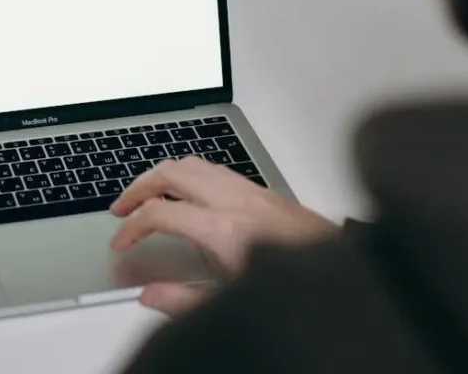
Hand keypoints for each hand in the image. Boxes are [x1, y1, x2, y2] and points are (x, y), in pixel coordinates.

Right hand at [109, 157, 337, 314]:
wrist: (346, 273)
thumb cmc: (295, 290)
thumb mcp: (231, 303)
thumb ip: (183, 301)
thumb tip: (149, 295)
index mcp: (222, 229)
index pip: (159, 214)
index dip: (131, 228)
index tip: (120, 242)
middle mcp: (235, 202)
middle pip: (171, 173)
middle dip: (138, 187)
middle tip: (121, 208)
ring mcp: (250, 192)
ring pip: (194, 163)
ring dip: (163, 175)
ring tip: (147, 194)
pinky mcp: (263, 192)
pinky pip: (216, 169)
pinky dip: (190, 174)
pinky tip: (187, 191)